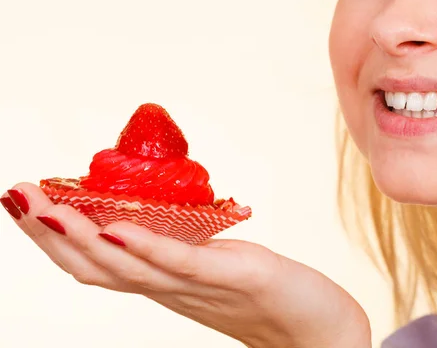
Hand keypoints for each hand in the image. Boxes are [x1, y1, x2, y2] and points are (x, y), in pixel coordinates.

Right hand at [2, 183, 371, 347]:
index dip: (54, 234)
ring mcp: (199, 287)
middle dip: (50, 231)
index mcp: (162, 281)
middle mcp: (170, 288)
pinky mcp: (235, 278)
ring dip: (83, 237)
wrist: (318, 330)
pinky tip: (118, 228)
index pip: (95, 260)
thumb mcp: (210, 264)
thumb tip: (154, 216)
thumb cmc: (264, 294)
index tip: (23, 199)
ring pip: (128, 267)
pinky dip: (147, 248)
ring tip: (46, 206)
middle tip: (13, 195)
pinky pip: (184, 264)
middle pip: (95, 265)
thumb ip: (180, 248)